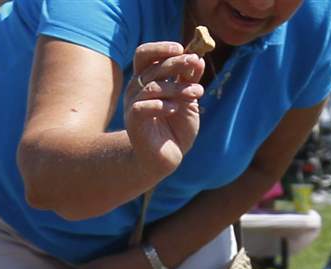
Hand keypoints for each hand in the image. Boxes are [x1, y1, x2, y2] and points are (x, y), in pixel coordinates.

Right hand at [125, 42, 205, 175]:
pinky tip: (175, 109)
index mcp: (146, 80)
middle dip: (176, 63)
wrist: (166, 159)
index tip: (182, 48)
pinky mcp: (133, 122)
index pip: (144, 54)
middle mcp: (136, 90)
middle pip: (152, 67)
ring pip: (152, 87)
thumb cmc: (175, 128)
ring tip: (197, 93)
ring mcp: (132, 105)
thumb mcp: (188, 100)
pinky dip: (162, 105)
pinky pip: (143, 106)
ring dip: (177, 87)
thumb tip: (197, 59)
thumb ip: (190, 80)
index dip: (161, 48)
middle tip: (194, 64)